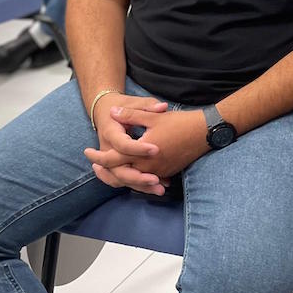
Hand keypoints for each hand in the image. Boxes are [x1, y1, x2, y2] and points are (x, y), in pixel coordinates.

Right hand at [83, 94, 170, 193]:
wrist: (104, 110)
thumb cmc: (122, 105)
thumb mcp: (135, 102)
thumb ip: (148, 106)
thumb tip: (162, 107)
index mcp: (111, 132)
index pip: (123, 144)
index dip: (138, 149)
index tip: (156, 149)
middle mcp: (107, 149)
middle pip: (118, 169)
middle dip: (137, 177)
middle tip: (156, 179)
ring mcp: (109, 160)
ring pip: (121, 178)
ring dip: (140, 186)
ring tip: (160, 189)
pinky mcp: (116, 165)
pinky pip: (124, 180)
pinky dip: (138, 186)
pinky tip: (156, 188)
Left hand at [93, 105, 208, 184]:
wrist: (204, 132)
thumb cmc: (179, 123)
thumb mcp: (152, 116)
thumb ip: (130, 116)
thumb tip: (113, 112)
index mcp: (141, 153)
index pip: (113, 159)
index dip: (97, 157)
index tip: (87, 152)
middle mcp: (148, 167)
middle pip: (120, 175)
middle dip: (105, 171)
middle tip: (94, 165)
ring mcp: (158, 171)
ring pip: (133, 180)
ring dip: (120, 176)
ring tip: (109, 170)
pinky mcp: (167, 172)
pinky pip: (147, 179)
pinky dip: (136, 177)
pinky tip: (132, 171)